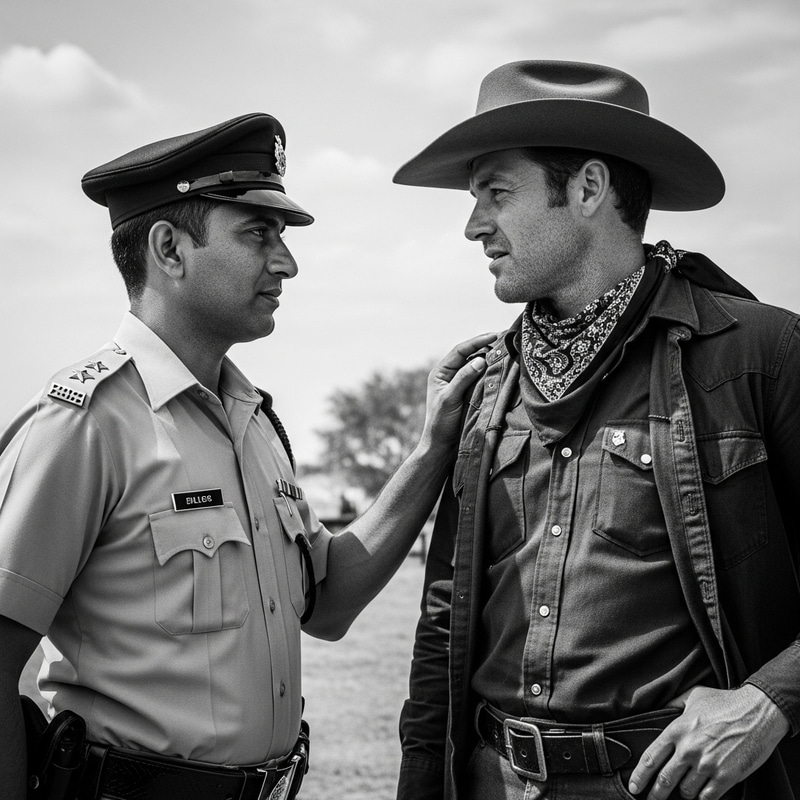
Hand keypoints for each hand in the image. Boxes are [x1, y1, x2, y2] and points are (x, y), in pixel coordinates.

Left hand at [418, 333, 495, 449]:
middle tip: (505, 339)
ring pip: (477, 366)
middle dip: (487, 347)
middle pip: (470, 355)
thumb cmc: (441, 423)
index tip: (494, 335)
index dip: (477, 341)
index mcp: (440, 372)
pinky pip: (482, 379)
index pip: (460, 350)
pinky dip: (492, 373)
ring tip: (508, 351)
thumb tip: (481, 359)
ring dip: (491, 359)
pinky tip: (503, 370)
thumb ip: (463, 378)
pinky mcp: (469, 394)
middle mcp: (450, 375)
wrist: (442, 446)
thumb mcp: (450, 398)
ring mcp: (460, 384)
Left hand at [628, 684, 789, 799]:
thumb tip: (660, 709)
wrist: (758, 711)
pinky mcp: (725, 776)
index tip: (634, 786)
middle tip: (652, 799)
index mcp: (677, 729)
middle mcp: (688, 749)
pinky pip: (707, 797)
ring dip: (683, 794)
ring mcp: (707, 764)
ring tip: (683, 791)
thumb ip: (673, 704)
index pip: (650, 758)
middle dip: (655, 794)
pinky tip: (700, 795)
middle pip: (664, 780)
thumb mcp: (694, 696)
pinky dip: (702, 799)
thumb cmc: (726, 702)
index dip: (639, 776)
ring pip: (686, 791)